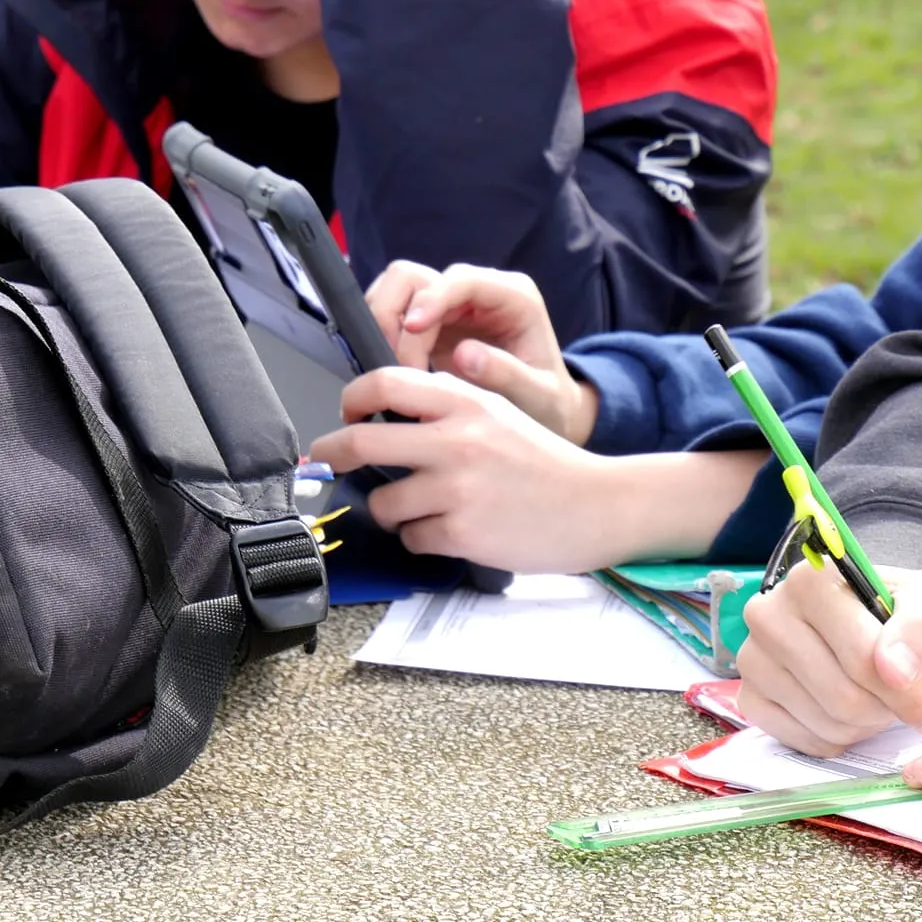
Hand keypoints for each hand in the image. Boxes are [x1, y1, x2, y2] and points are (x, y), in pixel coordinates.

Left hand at [308, 367, 628, 572]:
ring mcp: (456, 488)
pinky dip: (423, 538)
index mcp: (466, 401)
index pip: (383, 383)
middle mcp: (457, 439)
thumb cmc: (545, 463)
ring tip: (423, 510)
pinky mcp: (461, 532)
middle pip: (359, 442)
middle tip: (325, 462)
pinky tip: (453, 530)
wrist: (595, 505)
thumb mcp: (499, 414)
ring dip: (392, 511)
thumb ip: (448, 408)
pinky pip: (412, 538)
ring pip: (382, 502)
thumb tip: (383, 417)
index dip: (352, 399)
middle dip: (332, 456)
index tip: (347, 414)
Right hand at [364, 260, 598, 444]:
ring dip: (382, 326)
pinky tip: (389, 370)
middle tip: (392, 363)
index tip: (412, 329)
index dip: (432, 299)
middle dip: (394, 315)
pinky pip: (391, 316)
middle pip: (414, 277)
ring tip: (389, 370)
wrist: (544, 412)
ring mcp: (451, 304)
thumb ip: (508, 375)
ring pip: (395, 290)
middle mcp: (478, 291)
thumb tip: (465, 355)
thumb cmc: (547, 402)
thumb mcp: (539, 396)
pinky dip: (381, 337)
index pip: (462, 280)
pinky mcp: (431, 323)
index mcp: (514, 297)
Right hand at [735, 558, 921, 756]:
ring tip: (875, 701)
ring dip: (864, 725)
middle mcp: (768, 613)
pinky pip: (802, 740)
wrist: (867, 623)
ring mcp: (752, 658)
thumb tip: (896, 670)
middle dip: (885, 711)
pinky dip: (835, 739)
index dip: (908, 696)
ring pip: (825, 722)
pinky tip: (846, 714)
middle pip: (843, 697)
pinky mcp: (748, 695)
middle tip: (902, 703)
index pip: (862, 657)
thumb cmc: (898, 612)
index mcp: (811, 580)